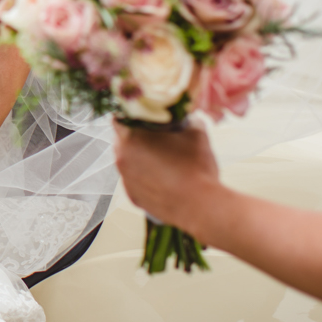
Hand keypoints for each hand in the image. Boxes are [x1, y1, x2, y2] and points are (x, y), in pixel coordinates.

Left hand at [111, 119, 220, 233]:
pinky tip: (164, 177)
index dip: (132, 115)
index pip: (120, 118)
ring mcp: (126, 180)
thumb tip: (182, 115)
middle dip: (137, 136)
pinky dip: (145, 176)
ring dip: (141, 157)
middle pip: (123, 140)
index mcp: (131, 139)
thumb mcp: (196, 131)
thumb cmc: (196, 167)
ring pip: (129, 161)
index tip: (145, 116)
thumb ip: (184, 118)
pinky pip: (135, 180)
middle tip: (158, 137)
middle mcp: (122, 159)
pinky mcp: (133, 197)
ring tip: (164, 158)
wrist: (201, 206)